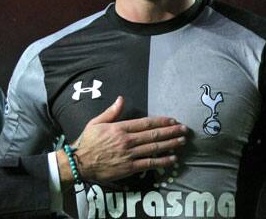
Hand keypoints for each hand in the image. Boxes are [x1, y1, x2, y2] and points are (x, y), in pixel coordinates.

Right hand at [57, 96, 186, 185]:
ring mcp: (129, 154)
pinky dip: (162, 161)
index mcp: (120, 128)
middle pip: (154, 135)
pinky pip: (149, 163)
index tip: (172, 120)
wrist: (80, 162)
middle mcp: (127, 140)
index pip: (145, 123)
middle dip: (171, 132)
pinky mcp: (129, 167)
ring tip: (182, 141)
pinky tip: (172, 159)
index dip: (161, 121)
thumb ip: (111, 111)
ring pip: (154, 148)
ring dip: (170, 144)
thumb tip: (121, 98)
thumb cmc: (87, 142)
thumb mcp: (96, 122)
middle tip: (184, 129)